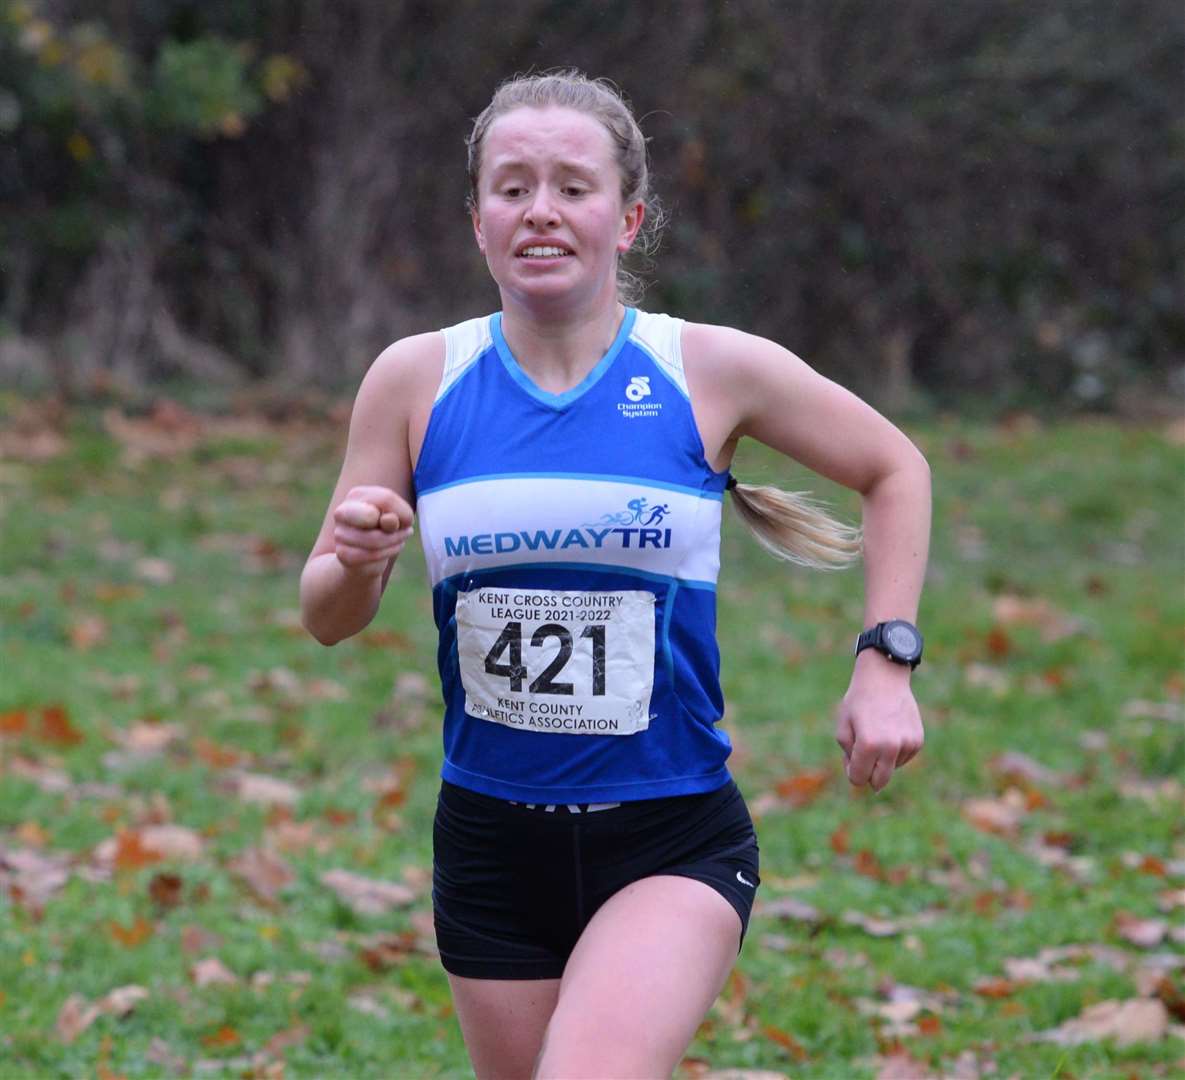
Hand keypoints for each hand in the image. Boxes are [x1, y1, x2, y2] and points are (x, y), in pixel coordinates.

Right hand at [332, 486, 414, 576]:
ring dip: (394, 542)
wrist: (367, 553)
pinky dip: (387, 553)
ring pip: (374, 540)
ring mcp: (339, 533)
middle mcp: (342, 511)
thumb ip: (397, 514)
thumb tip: (389, 520)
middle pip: (372, 516)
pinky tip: (392, 549)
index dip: (403, 512)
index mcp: (356, 495)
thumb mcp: (398, 517)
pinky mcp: (342, 553)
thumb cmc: (387, 527)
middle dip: (393, 527)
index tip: (407, 520)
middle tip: (404, 531)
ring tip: (400, 540)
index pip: (386, 499)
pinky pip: (371, 555)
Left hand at [834, 651, 923, 791]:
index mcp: (868, 744)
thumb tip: (860, 778)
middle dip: (869, 775)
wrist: (884, 678)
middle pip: (879, 782)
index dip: (852, 771)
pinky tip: (890, 730)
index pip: (858, 778)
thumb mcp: (843, 728)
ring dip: (882, 759)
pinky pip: (903, 758)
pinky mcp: (917, 741)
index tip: (850, 759)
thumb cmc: (859, 702)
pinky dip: (895, 751)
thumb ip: (848, 756)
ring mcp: (907, 744)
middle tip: (864, 755)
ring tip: (878, 732)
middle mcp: (890, 747)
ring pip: (891, 769)